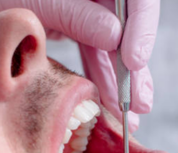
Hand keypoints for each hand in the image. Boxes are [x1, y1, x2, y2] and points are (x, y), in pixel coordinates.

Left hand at [0, 0, 158, 131]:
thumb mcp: (35, 2)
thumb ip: (76, 15)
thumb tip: (116, 36)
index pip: (137, 0)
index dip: (142, 29)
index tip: (133, 61)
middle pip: (130, 31)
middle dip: (133, 70)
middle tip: (138, 102)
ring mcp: (91, 12)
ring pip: (116, 49)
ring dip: (121, 83)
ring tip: (129, 115)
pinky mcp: (81, 28)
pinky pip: (99, 55)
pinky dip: (105, 80)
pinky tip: (113, 104)